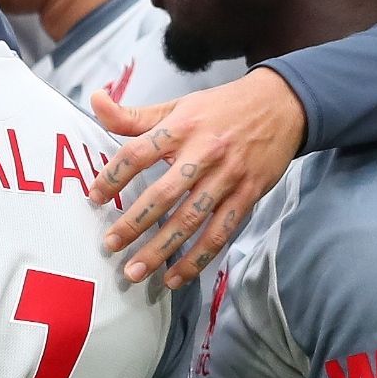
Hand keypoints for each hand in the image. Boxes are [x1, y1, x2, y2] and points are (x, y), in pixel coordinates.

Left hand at [89, 66, 305, 288]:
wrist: (282, 105)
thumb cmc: (222, 107)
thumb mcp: (178, 104)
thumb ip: (135, 114)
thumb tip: (95, 101)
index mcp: (181, 127)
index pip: (138, 153)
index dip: (113, 176)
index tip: (94, 197)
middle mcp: (204, 153)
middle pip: (163, 194)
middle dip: (134, 223)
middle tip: (110, 245)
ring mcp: (228, 177)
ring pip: (191, 219)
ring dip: (162, 250)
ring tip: (136, 272)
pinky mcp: (248, 196)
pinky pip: (220, 232)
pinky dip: (198, 258)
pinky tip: (176, 277)